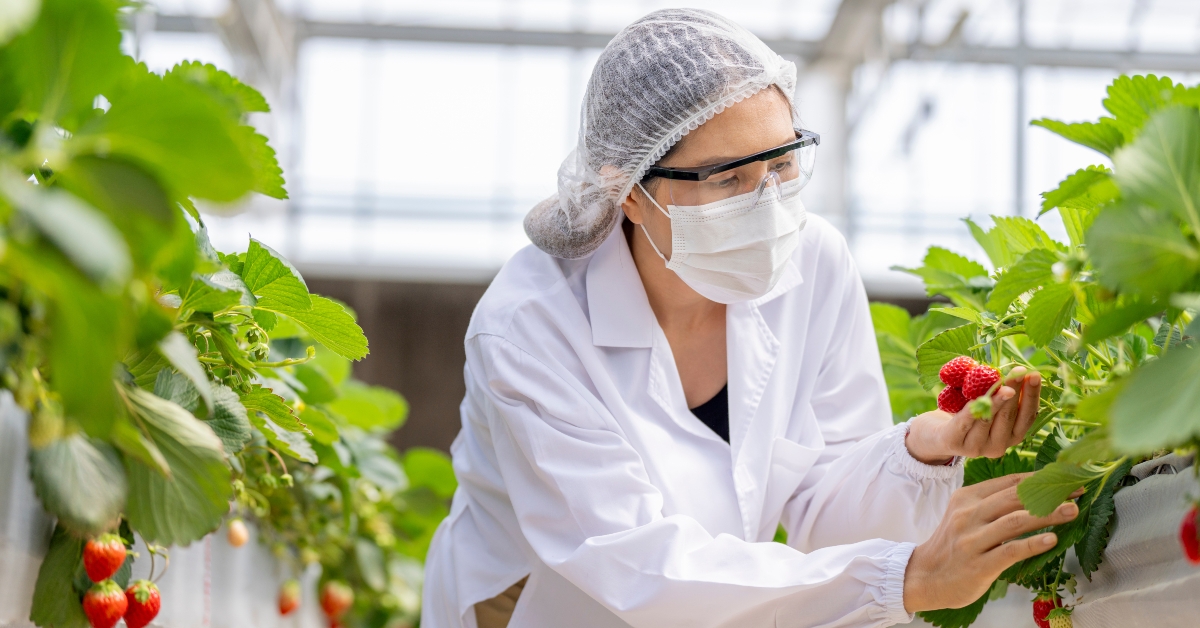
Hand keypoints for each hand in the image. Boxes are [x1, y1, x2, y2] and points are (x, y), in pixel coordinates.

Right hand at [902, 474, 1079, 612]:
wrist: (924, 576)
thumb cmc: (951, 546)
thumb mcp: (964, 516)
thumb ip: (991, 504)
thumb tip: (1032, 495)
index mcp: (967, 497)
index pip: (1009, 482)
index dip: (1040, 479)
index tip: (1066, 479)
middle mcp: (969, 514)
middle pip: (1015, 498)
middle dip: (1050, 494)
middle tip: (1077, 493)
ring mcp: (972, 539)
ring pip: (1016, 521)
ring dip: (1048, 515)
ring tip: (1072, 511)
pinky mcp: (979, 564)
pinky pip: (1010, 550)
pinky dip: (1033, 544)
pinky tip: (1052, 540)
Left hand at [905, 368, 1041, 464]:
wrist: (933, 435)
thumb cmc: (966, 414)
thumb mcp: (986, 404)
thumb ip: (999, 393)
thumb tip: (1015, 368)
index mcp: (1010, 437)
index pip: (1027, 417)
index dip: (1032, 396)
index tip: (1035, 375)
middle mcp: (998, 447)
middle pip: (1010, 417)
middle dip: (1016, 391)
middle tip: (1019, 371)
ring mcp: (976, 448)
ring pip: (988, 420)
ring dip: (996, 399)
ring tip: (1001, 380)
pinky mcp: (954, 443)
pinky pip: (964, 422)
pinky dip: (972, 409)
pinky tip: (977, 397)